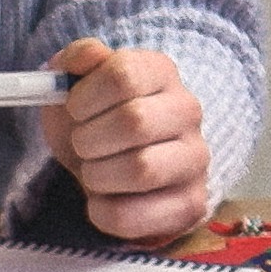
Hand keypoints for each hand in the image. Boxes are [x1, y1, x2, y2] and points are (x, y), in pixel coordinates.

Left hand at [39, 38, 214, 242]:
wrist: (115, 167)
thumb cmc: (95, 121)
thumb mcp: (77, 86)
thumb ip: (77, 60)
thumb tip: (86, 56)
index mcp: (161, 72)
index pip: (124, 75)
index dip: (84, 97)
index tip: (74, 109)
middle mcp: (188, 111)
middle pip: (134, 121)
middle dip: (88, 140)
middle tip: (83, 145)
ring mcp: (195, 159)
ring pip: (142, 168)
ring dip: (97, 175)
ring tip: (95, 172)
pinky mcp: (190, 204)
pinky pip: (133, 214)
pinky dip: (102, 211)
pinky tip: (104, 199)